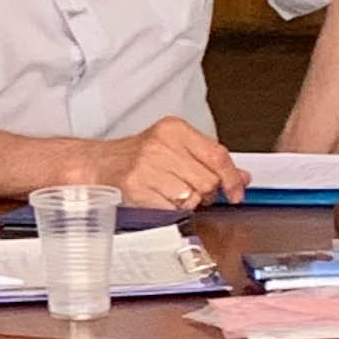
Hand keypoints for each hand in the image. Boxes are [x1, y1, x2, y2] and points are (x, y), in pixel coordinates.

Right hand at [88, 117, 245, 215]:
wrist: (98, 164)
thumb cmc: (137, 157)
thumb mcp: (175, 147)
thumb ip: (210, 160)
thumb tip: (241, 177)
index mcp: (174, 129)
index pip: (218, 155)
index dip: (232, 178)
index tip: (236, 192)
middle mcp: (161, 145)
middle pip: (208, 180)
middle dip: (206, 192)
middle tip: (194, 190)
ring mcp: (147, 166)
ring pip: (192, 197)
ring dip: (187, 202)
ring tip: (173, 193)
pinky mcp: (137, 187)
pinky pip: (171, 208)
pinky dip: (170, 209)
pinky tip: (160, 199)